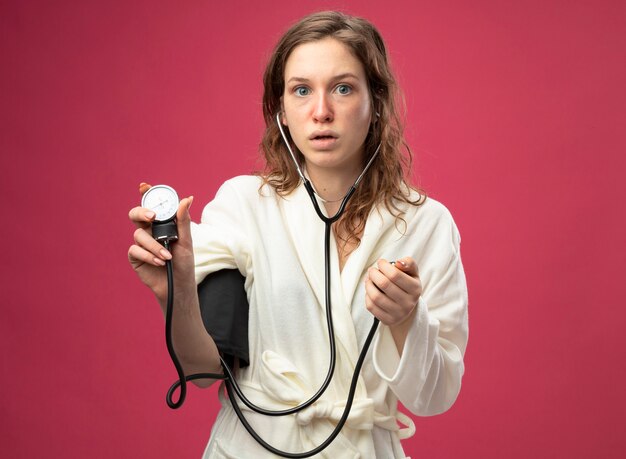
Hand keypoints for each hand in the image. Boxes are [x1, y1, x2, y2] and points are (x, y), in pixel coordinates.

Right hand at [127, 184, 195, 303]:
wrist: (179, 286)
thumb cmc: (184, 263)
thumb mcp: (186, 241)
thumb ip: (184, 220)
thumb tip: (187, 199)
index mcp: (162, 224)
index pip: (152, 206)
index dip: (146, 194)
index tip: (144, 186)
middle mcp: (149, 231)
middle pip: (136, 214)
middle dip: (141, 212)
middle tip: (152, 216)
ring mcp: (141, 244)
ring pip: (138, 234)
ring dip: (154, 245)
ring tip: (167, 256)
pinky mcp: (136, 257)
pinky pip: (135, 250)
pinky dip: (148, 255)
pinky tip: (159, 261)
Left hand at [365, 257, 421, 326]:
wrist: (407, 308)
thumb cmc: (407, 286)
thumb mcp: (412, 273)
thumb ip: (408, 263)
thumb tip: (398, 262)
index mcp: (415, 289)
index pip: (395, 275)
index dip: (384, 266)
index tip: (380, 262)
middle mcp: (408, 303)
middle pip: (384, 284)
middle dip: (374, 274)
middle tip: (371, 270)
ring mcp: (398, 313)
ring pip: (376, 297)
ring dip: (368, 285)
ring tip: (369, 279)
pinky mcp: (388, 320)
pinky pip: (371, 306)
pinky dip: (367, 296)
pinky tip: (370, 291)